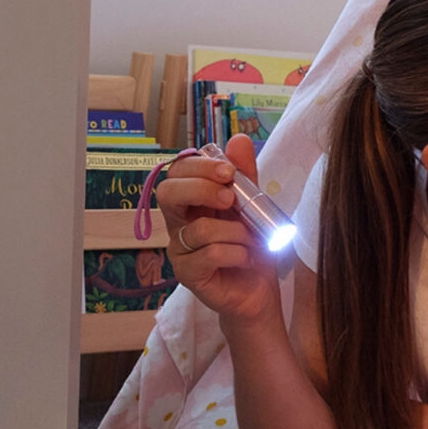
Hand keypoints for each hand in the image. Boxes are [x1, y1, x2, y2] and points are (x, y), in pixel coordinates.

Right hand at [155, 134, 279, 325]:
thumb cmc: (253, 246)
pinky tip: (246, 258)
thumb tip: (238, 139)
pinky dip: (237, 253)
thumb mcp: (255, 206)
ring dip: (234, 231)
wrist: (260, 289)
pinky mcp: (188, 274)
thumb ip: (245, 175)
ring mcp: (180, 250)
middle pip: (167, 193)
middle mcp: (179, 223)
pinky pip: (210, 254)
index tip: (228, 171)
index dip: (199, 166)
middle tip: (229, 198)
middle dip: (201, 188)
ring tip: (251, 240)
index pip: (178, 172)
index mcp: (192, 201)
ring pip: (198, 228)